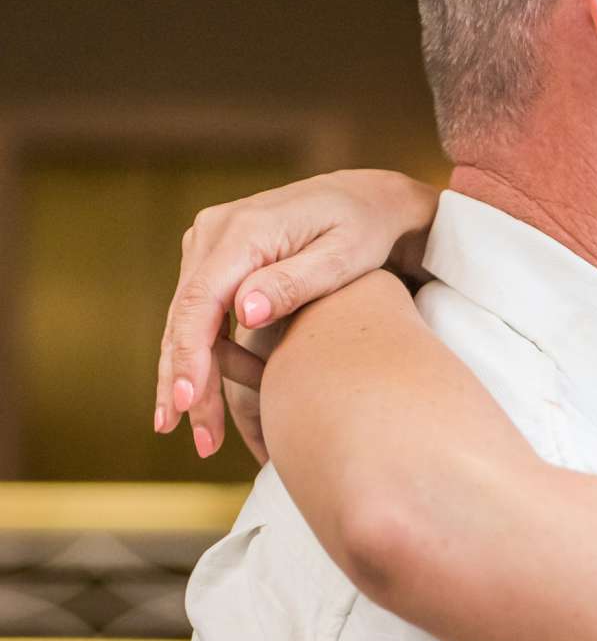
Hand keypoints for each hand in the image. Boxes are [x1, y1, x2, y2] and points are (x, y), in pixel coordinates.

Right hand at [154, 169, 438, 458]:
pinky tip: (205, 398)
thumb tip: (244, 313)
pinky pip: (199, 313)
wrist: (368, 199)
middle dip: (186, 382)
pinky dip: (201, 357)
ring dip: (189, 378)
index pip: (201, 301)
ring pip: (185, 320)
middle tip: (197, 441)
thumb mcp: (343, 257)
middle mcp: (216, 230)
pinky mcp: (216, 257)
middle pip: (184, 316)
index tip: (189, 404)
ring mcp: (210, 241)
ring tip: (200, 436)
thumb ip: (294, 283)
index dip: (191, 357)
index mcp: (244, 230)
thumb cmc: (364, 230)